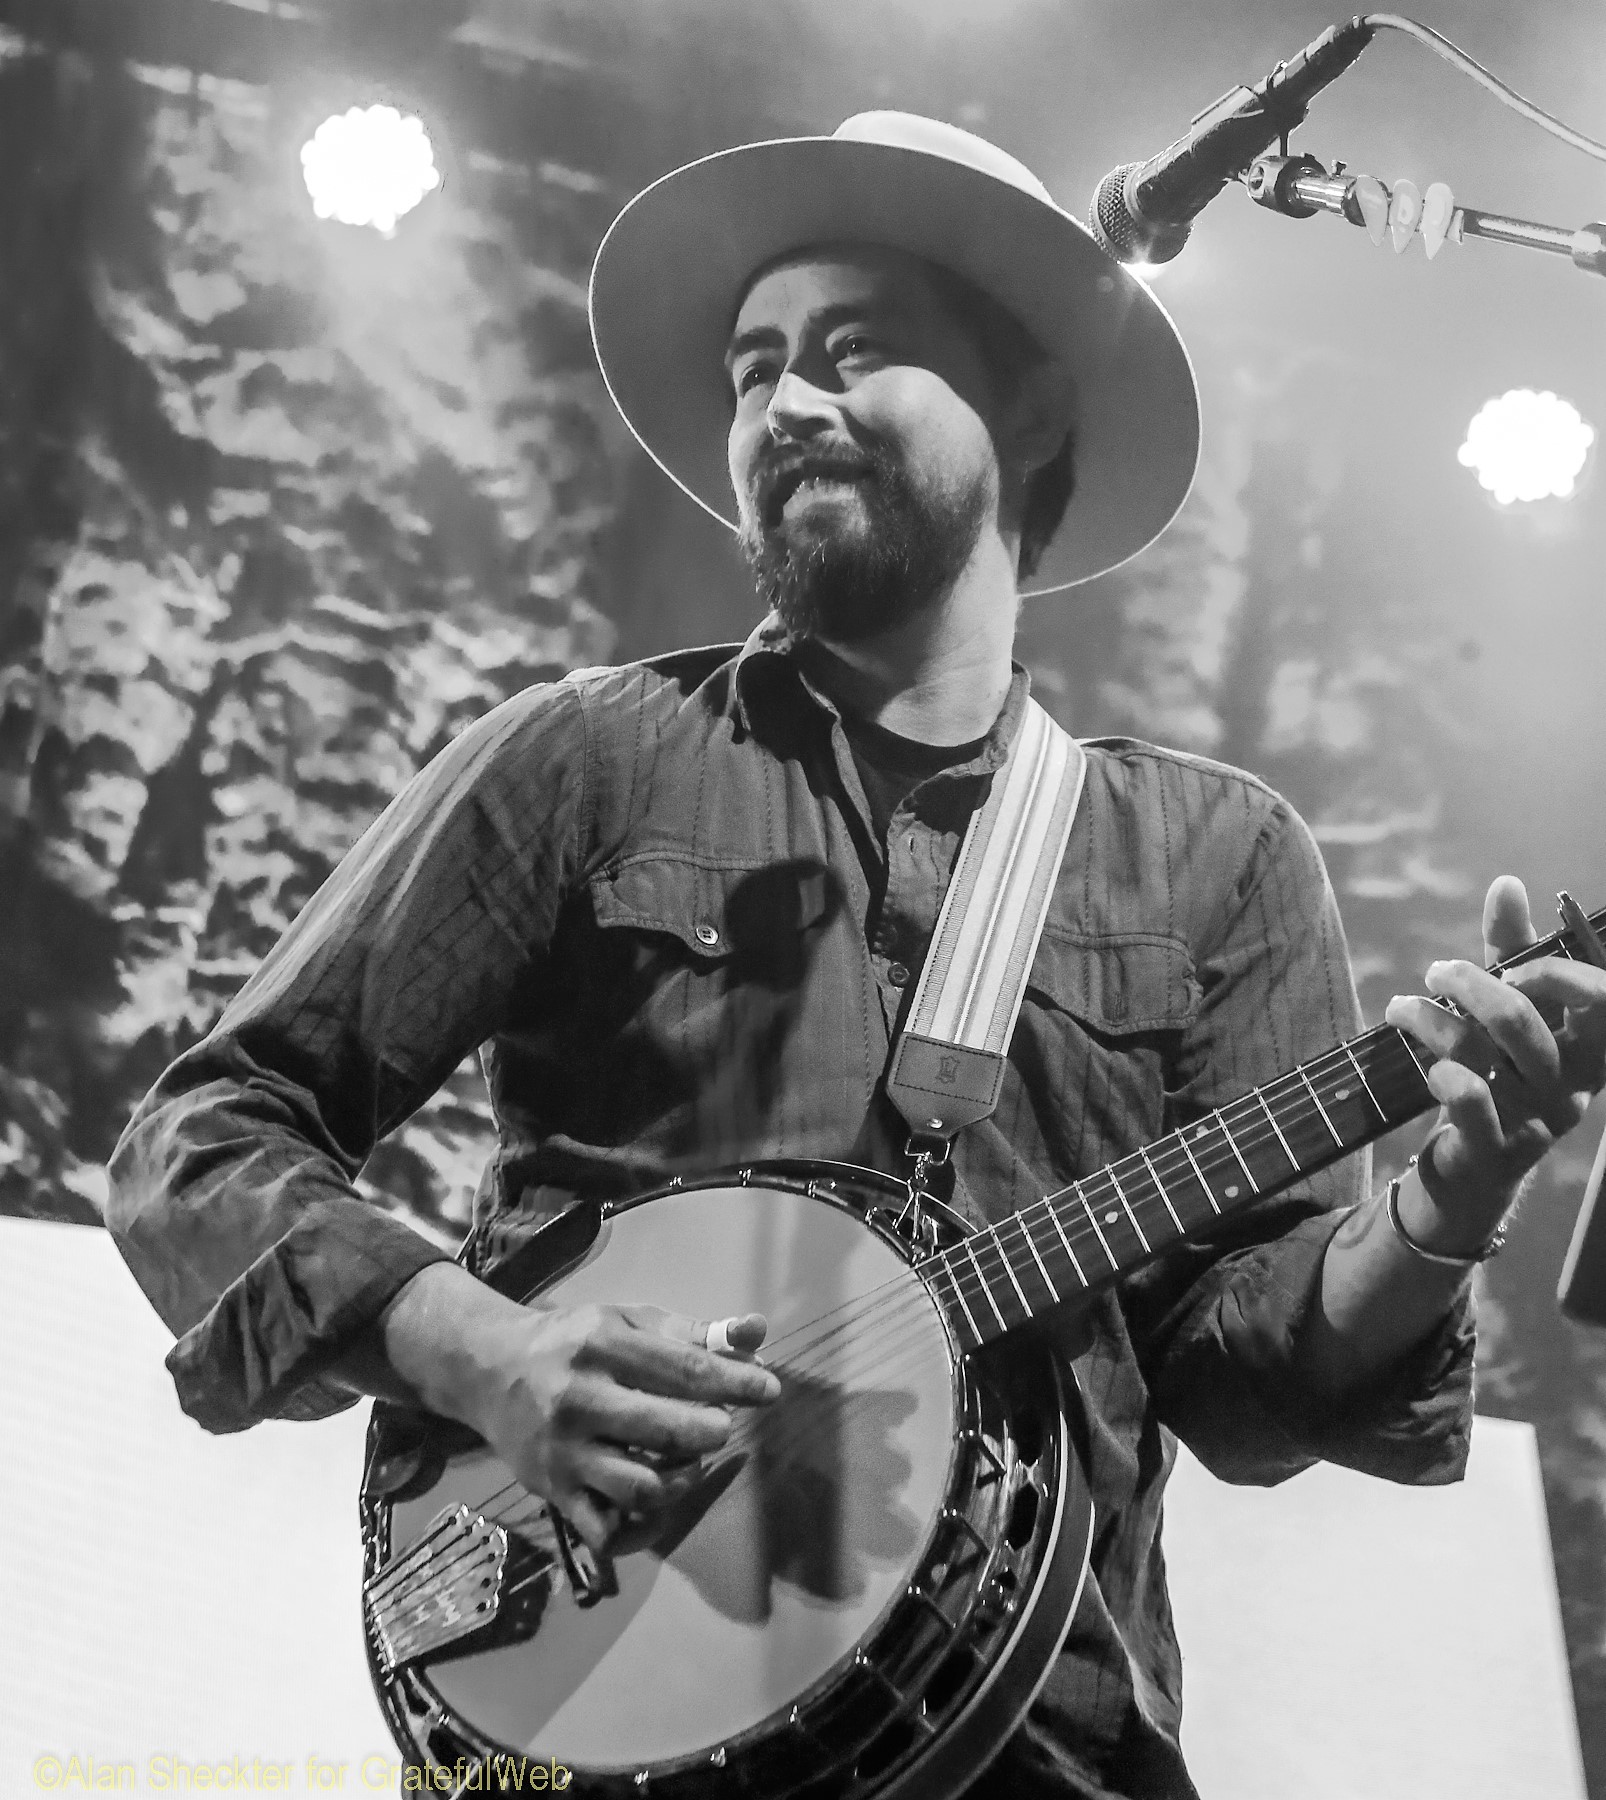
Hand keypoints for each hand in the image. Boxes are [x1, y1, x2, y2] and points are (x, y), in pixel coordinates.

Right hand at [457, 1297, 778, 1551]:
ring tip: (686, 1462)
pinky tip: (658, 1503)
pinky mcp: (554, 1493)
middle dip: (712, 1431)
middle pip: (667, 1431)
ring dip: (681, 1480)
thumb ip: (695, 1332)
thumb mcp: (628, 1321)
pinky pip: (608, 1531)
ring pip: (642, 1488)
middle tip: (720, 1425)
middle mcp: (581, 1399)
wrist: (490, 1370)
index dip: (736, 1383)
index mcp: (603, 1345)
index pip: (684, 1370)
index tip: (769, 1390)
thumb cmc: (574, 1343)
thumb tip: (757, 1334)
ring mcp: (566, 1452)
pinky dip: (643, 1528)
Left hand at [1384, 876, 1605, 1246]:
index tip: (1509, 962)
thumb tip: (1508, 882)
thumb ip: (1511, 949)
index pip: (1599, 998)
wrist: (1475, 1166)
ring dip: (1429, 1018)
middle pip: (1520, 1018)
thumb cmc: (1498, 1073)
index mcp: (1588, 1047)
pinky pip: (1471, 1101)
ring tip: (1403, 1007)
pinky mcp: (1496, 1149)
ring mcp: (1536, 1120)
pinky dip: (1444, 1075)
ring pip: (1478, 1051)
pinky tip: (1429, 1067)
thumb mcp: (1509, 1011)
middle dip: (1468, 982)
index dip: (1555, 969)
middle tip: (1436, 972)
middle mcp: (1572, 1084)